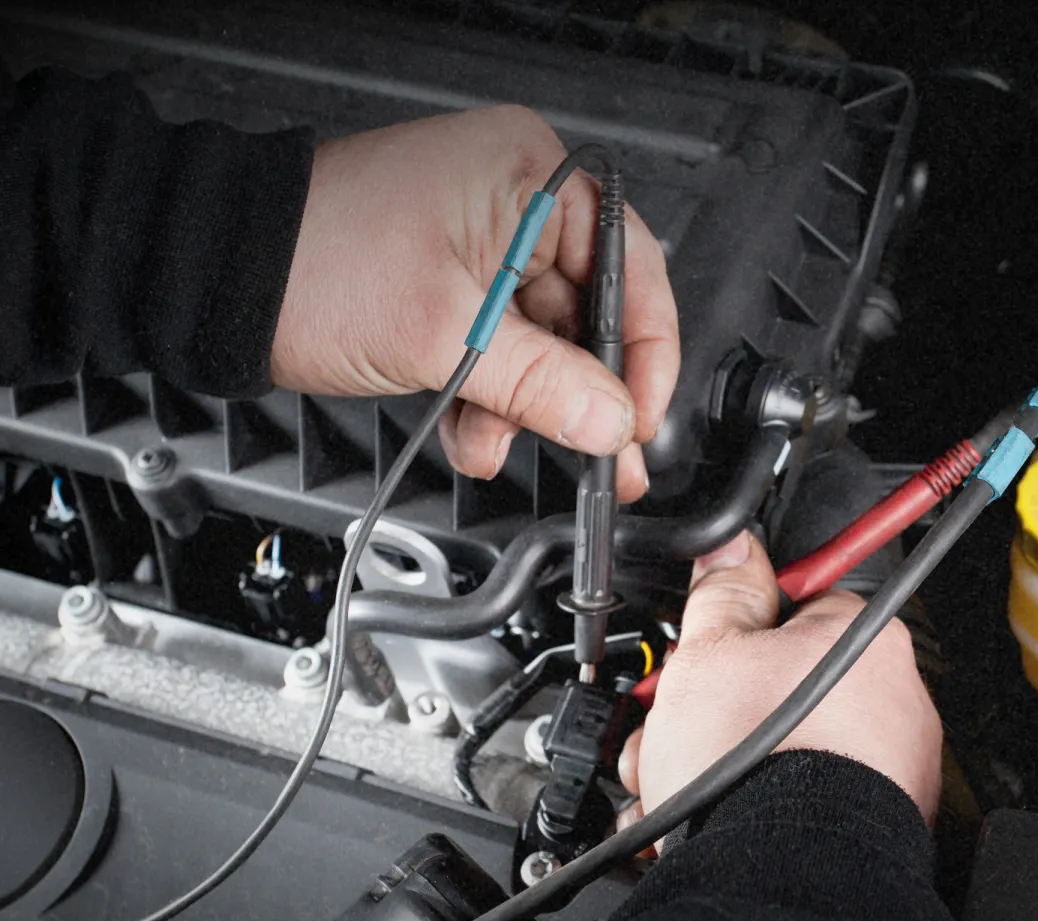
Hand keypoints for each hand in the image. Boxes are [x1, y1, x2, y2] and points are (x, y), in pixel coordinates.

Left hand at [271, 106, 678, 501]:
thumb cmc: (314, 260)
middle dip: (580, 397)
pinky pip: (501, 352)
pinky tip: (477, 434)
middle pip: (588, 315)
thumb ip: (541, 384)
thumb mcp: (447, 333)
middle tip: (604, 458)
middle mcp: (516, 205)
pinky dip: (493, 400)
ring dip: (528, 408)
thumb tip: (611, 422)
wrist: (224, 277)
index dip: (645, 353)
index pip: (631, 268)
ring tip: (501, 446)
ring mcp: (484, 247)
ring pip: (542, 346)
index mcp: (530, 178)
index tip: (639, 418)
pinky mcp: (455, 287)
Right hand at [619, 531, 942, 825]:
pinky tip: (703, 822)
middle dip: (713, 708)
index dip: (735, 631)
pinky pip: (798, 804)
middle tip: (673, 725)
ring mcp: (887, 772)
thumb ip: (721, 593)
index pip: (796, 607)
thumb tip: (731, 550)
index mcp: (864, 641)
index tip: (708, 652)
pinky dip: (749, 809)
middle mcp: (893, 703)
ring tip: (674, 784)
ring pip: (781, 749)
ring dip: (716, 763)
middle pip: (779, 685)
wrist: (776, 880)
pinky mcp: (870, 829)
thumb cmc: (755, 768)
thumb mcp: (709, 654)